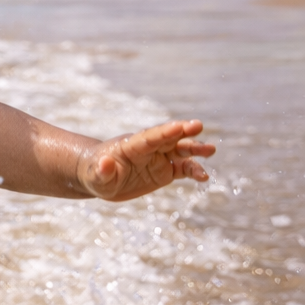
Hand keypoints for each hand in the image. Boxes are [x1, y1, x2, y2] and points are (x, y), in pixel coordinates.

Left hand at [76, 119, 214, 200]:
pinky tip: (204, 176)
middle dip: (182, 132)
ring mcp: (159, 158)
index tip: (179, 126)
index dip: (164, 132)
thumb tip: (105, 164)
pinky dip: (194, 171)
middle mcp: (148, 149)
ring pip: (180, 151)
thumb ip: (102, 171)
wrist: (100, 178)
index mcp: (131, 146)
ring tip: (210, 150)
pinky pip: (183, 169)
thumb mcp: (95, 176)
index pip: (149, 137)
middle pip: (168, 138)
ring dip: (195, 149)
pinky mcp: (165, 171)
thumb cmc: (95, 174)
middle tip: (197, 126)